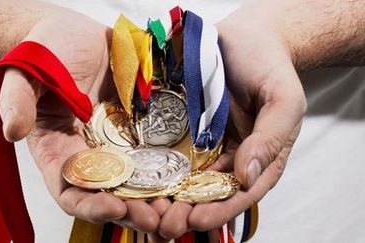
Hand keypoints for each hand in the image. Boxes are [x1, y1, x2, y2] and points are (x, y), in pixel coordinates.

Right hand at [0, 10, 158, 231]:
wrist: (76, 35)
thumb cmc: (46, 53)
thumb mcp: (26, 74)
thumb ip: (18, 101)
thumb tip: (13, 130)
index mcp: (59, 151)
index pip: (70, 191)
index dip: (90, 205)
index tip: (114, 207)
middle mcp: (91, 153)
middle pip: (111, 194)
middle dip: (133, 210)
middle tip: (156, 219)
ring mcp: (119, 142)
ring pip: (139, 179)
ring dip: (158, 197)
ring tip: (179, 207)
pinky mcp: (141, 127)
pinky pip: (158, 151)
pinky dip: (172, 167)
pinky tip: (190, 175)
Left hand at [156, 4, 306, 238]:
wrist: (246, 38)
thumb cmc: (270, 68)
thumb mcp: (283, 101)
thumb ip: (270, 138)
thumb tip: (249, 176)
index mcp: (258, 159)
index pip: (241, 193)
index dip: (220, 210)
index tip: (198, 221)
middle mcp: (229, 157)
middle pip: (207, 192)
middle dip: (186, 211)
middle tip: (163, 225)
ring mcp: (204, 144)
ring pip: (184, 176)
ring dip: (166, 195)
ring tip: (146, 210)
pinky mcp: (182, 128)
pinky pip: (168, 149)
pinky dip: (155, 166)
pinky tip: (138, 177)